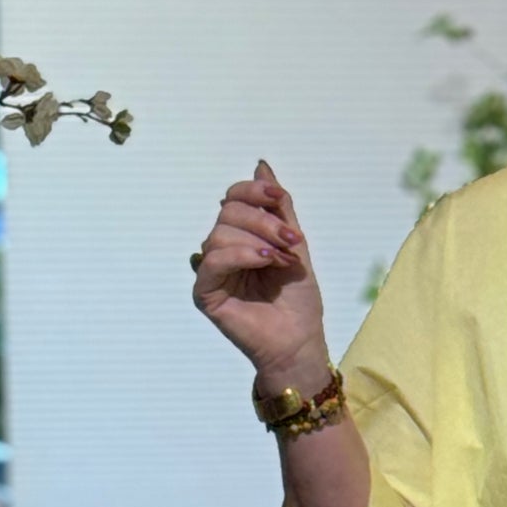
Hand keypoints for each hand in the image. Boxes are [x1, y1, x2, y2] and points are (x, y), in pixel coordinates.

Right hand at [190, 155, 331, 392]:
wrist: (300, 341)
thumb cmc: (299, 301)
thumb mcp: (295, 245)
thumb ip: (278, 208)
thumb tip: (262, 165)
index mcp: (241, 238)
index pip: (233, 199)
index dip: (253, 191)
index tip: (278, 197)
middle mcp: (222, 252)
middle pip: (227, 213)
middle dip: (263, 221)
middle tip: (291, 242)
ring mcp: (212, 273)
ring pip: (220, 233)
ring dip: (257, 240)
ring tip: (281, 260)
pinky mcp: (205, 294)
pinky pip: (212, 261)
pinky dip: (241, 255)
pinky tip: (264, 262)